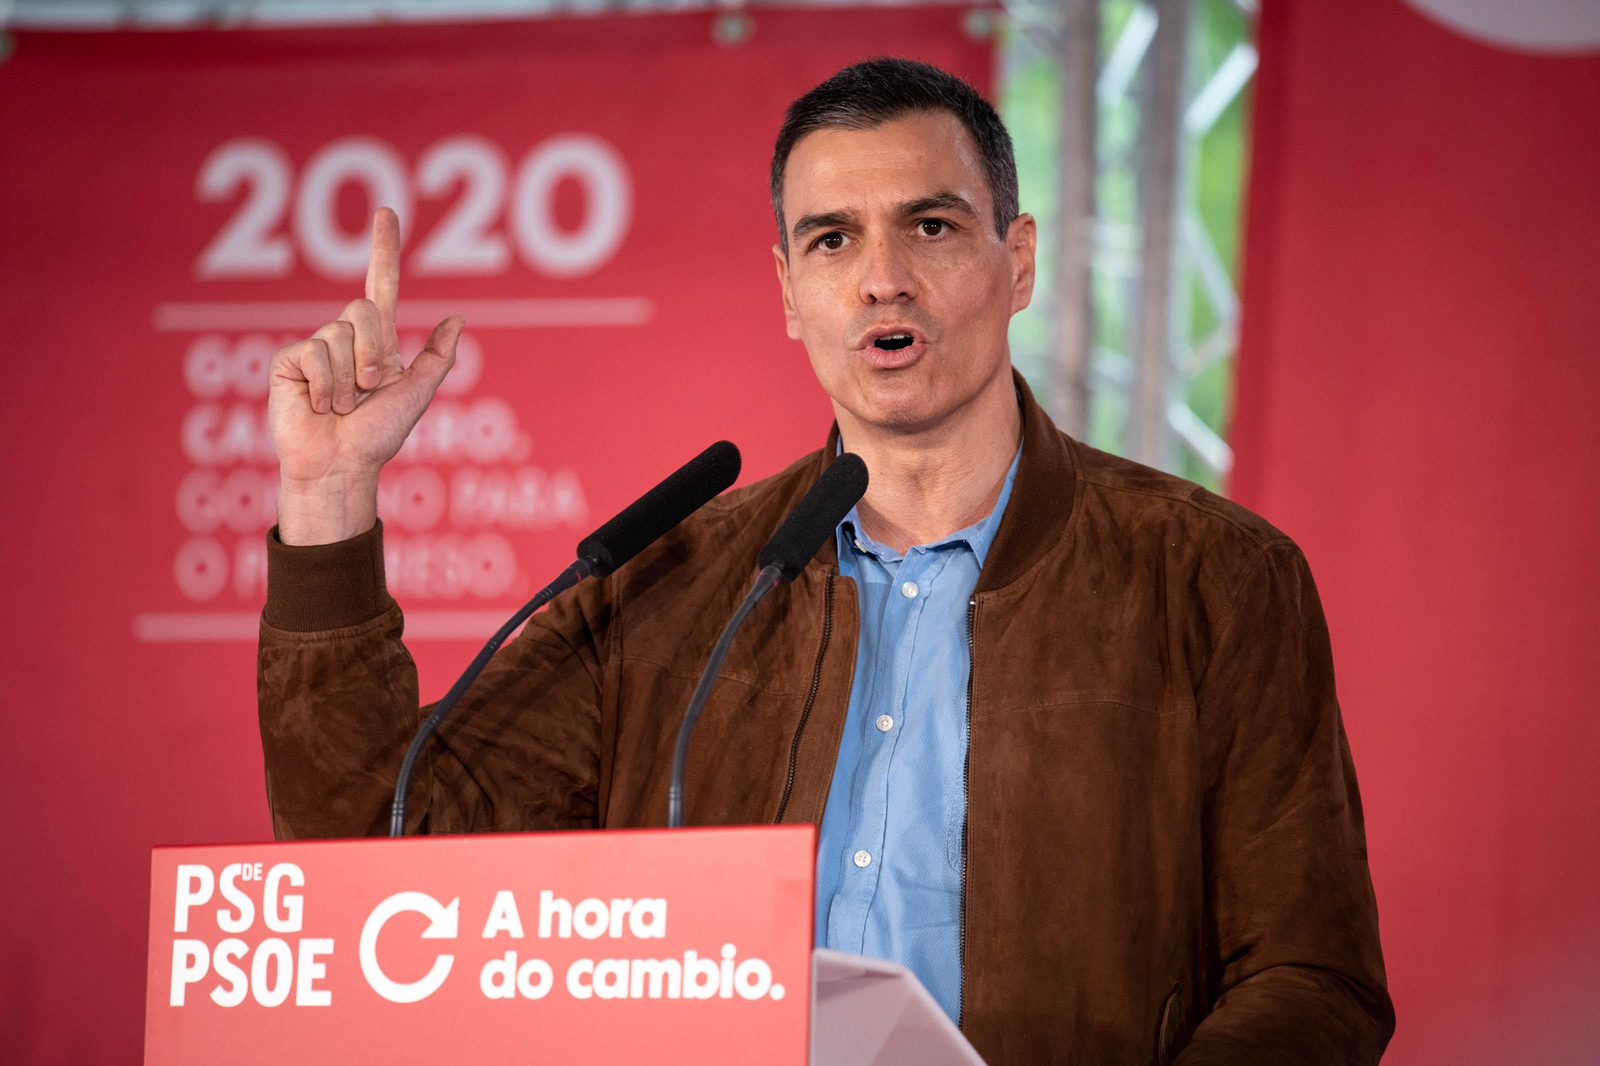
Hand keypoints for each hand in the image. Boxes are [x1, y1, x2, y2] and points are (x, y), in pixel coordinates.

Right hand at [268, 208, 463, 543]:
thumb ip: (437, 359)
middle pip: (362, 309)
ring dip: (346, 379)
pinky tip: (317, 404)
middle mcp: (345, 340)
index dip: (383, 250)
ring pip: (338, 333)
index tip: (386, 212)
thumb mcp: (416, 397)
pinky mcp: (289, 361)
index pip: (380, 286)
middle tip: (366, 391)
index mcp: (377, 343)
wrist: (340, 466)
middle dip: (372, 353)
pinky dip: (322, 383)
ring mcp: (316, 348)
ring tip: (340, 407)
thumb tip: (459, 319)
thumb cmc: (378, 438)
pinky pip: (312, 350)